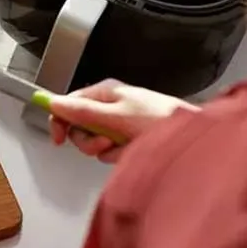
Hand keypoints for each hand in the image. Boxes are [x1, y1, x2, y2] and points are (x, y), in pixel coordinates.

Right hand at [49, 79, 197, 162]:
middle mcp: (110, 106)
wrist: (192, 139)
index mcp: (105, 92)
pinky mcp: (128, 140)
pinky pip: (111, 152)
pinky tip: (133, 151)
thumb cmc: (161, 120)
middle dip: (90, 140)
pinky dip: (120, 155)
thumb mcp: (116, 116)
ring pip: (95, 142)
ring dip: (107, 149)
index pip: (69, 103)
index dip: (60, 120)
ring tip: (125, 146)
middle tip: (104, 143)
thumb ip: (83, 111)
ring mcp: (119, 124)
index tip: (58, 138)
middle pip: (80, 127)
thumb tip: (54, 103)